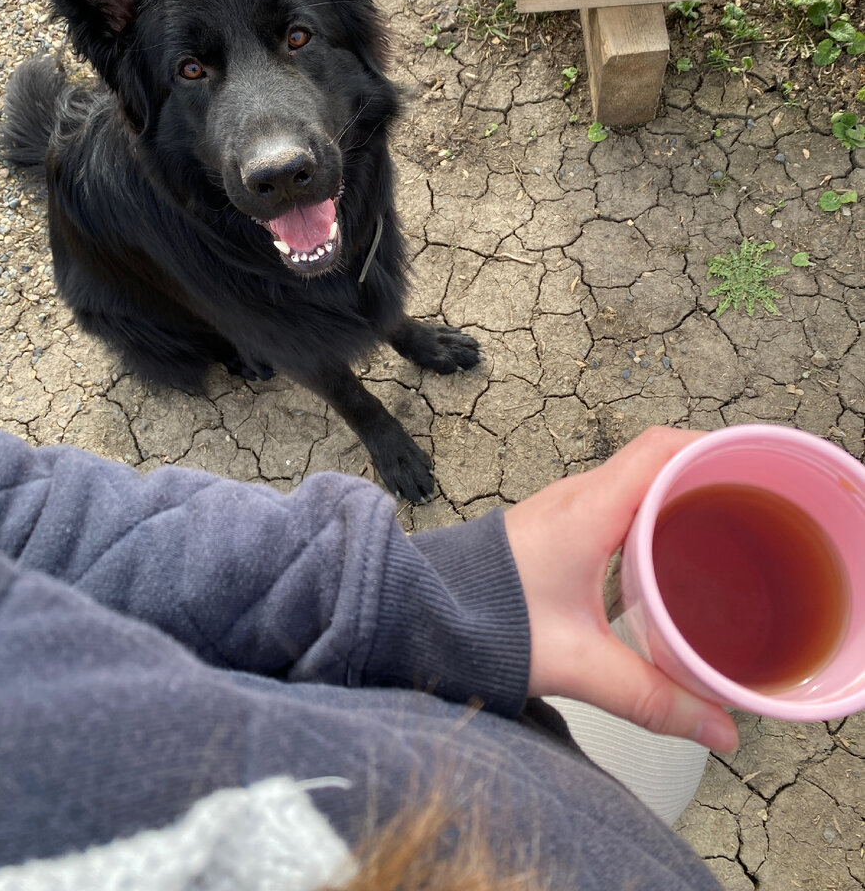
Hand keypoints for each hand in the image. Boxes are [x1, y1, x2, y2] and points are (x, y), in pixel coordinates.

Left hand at [504, 426, 738, 753]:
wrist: (420, 610)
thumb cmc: (484, 621)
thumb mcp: (577, 663)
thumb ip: (650, 697)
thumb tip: (716, 727)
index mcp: (589, 509)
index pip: (662, 449)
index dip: (713, 448)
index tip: (755, 468)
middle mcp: (579, 495)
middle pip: (658, 457)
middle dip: (709, 473)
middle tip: (755, 505)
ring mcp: (567, 506)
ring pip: (638, 477)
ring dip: (681, 491)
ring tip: (726, 524)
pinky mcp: (560, 524)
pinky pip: (621, 498)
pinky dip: (655, 510)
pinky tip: (672, 548)